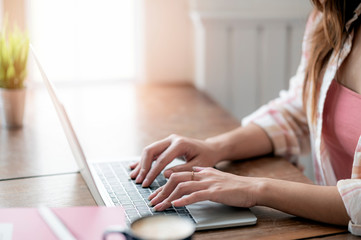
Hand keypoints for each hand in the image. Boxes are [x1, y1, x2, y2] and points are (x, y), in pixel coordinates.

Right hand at [129, 134, 220, 186]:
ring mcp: (168, 140)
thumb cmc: (206, 157)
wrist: (210, 148)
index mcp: (180, 144)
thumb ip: (182, 170)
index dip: (152, 173)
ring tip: (134, 177)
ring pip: (149, 150)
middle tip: (138, 181)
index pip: (162, 159)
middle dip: (143, 167)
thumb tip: (165, 175)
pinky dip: (144, 160)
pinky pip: (152, 152)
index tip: (146, 184)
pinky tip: (135, 167)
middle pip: (151, 150)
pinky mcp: (166, 144)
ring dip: (141, 164)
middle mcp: (172, 139)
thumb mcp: (198, 166)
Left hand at [148, 167, 262, 210]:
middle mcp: (202, 175)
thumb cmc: (235, 186)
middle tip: (152, 201)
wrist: (252, 188)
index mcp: (202, 171)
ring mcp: (208, 183)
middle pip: (175, 179)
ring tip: (159, 206)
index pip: (177, 175)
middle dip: (161, 191)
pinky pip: (195, 195)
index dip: (164, 185)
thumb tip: (194, 170)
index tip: (155, 194)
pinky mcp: (214, 192)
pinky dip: (183, 200)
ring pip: (182, 186)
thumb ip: (205, 172)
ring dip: (168, 197)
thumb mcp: (217, 175)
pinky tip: (175, 205)